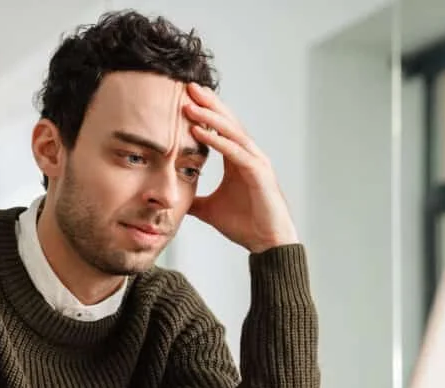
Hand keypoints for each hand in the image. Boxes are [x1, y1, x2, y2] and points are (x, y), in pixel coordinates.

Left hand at [184, 82, 297, 252]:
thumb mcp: (210, 211)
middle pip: (226, 121)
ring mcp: (255, 161)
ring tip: (189, 103)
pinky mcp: (258, 173)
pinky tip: (200, 131)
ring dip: (209, 116)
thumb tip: (177, 200)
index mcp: (238, 159)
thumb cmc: (246, 225)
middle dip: (207, 103)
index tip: (183, 98)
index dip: (204, 112)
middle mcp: (248, 155)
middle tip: (187, 86)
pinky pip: (234, 152)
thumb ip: (196, 201)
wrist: (267, 244)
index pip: (220, 128)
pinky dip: (217, 140)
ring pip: (230, 132)